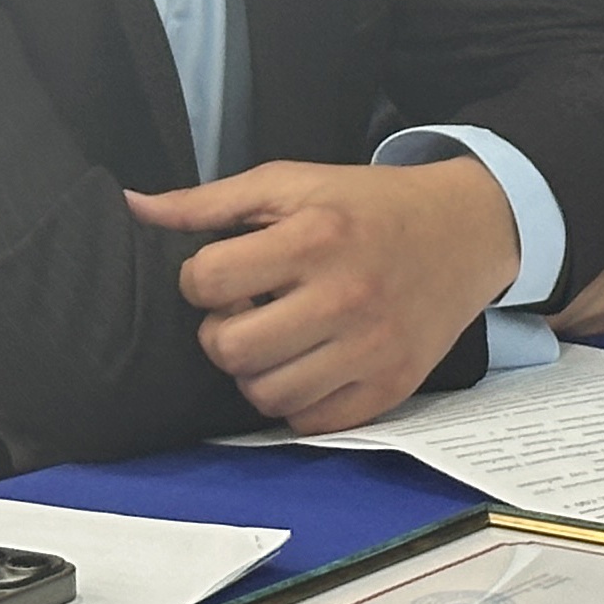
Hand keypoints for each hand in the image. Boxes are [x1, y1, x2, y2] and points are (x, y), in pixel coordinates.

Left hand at [125, 154, 520, 434]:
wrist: (467, 230)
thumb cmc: (370, 206)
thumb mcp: (294, 183)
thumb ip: (211, 201)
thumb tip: (135, 207)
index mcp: (315, 237)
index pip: (207, 281)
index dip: (202, 277)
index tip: (227, 270)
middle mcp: (344, 296)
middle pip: (228, 348)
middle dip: (223, 329)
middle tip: (249, 309)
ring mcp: (371, 348)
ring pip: (264, 393)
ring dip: (257, 369)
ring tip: (279, 337)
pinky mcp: (390, 386)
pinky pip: (308, 420)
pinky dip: (296, 399)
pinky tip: (309, 362)